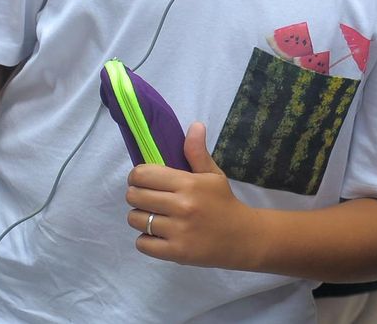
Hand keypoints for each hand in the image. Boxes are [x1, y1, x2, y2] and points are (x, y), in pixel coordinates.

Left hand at [126, 123, 259, 269]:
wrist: (242, 238)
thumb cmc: (224, 203)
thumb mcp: (213, 175)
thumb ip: (197, 153)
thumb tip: (195, 125)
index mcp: (189, 184)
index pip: (143, 174)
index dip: (138, 175)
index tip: (146, 180)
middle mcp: (181, 206)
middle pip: (134, 196)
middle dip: (137, 195)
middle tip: (149, 198)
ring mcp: (177, 231)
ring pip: (135, 219)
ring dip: (140, 217)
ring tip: (155, 216)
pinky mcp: (175, 252)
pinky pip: (141, 243)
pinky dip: (146, 239)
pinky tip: (159, 234)